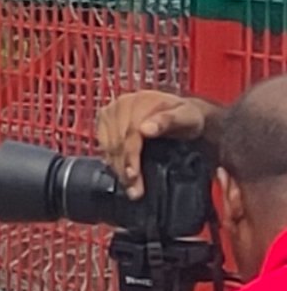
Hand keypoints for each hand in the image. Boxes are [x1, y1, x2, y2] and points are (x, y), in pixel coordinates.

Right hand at [100, 91, 220, 195]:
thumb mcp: (187, 116)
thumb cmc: (187, 116)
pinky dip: (112, 162)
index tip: (133, 175)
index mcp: (140, 102)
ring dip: (117, 168)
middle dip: (124, 168)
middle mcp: (121, 106)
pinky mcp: (106, 124)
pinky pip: (104, 146)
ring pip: (108, 146)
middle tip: (134, 189)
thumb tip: (146, 129)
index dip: (130, 156)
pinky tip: (121, 173)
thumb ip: (168, 120)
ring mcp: (111, 114)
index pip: (129, 132)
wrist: (182, 114)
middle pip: (116, 141)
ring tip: (129, 186)